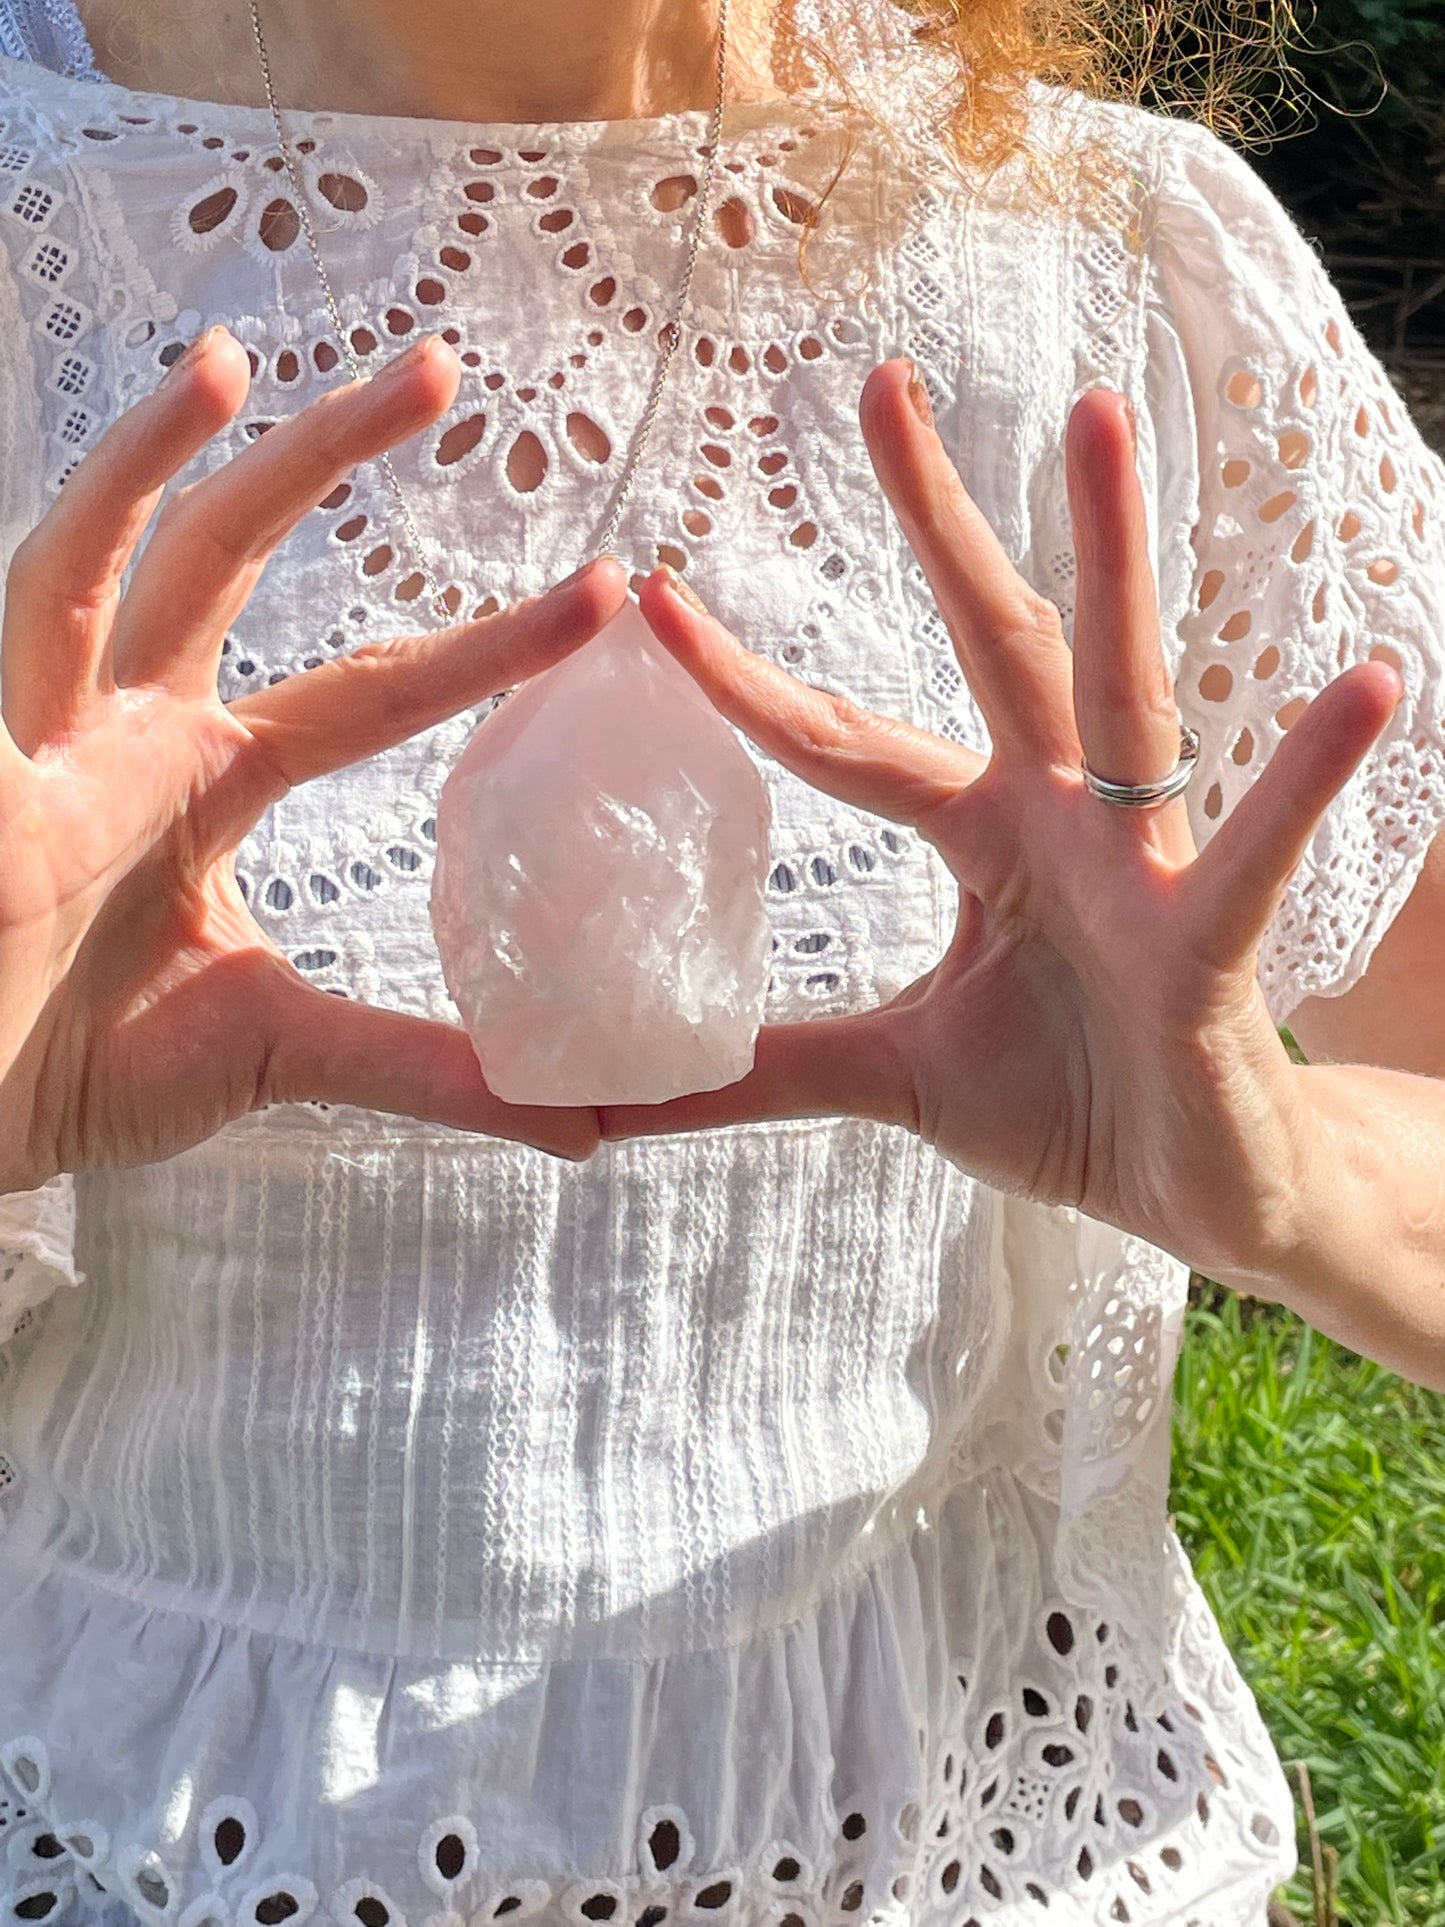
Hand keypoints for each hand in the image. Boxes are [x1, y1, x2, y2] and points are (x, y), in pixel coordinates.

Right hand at [0, 327, 626, 1188]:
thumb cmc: (86, 1068)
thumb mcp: (282, 1047)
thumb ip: (423, 1066)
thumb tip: (582, 1123)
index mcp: (205, 776)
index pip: (369, 688)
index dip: (484, 646)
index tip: (602, 592)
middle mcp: (124, 728)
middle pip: (227, 555)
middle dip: (324, 458)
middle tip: (444, 368)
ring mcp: (34, 738)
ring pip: (84, 562)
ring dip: (141, 459)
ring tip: (224, 359)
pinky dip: (41, 559)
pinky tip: (86, 489)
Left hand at [603, 360, 1402, 1283]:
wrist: (1199, 1194)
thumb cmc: (1068, 1104)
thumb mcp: (893, 1078)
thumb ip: (772, 1069)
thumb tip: (618, 1103)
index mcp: (981, 837)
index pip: (846, 742)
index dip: (750, 681)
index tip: (653, 596)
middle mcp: (1060, 818)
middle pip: (992, 642)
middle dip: (938, 521)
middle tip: (879, 384)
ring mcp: (1140, 865)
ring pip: (1121, 689)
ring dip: (1111, 556)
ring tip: (1099, 419)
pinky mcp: (1208, 943)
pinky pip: (1251, 853)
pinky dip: (1307, 775)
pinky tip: (1373, 682)